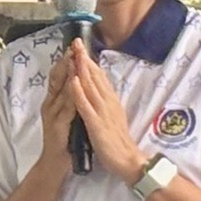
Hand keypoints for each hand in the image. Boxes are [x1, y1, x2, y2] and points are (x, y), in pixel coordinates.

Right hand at [33, 41, 93, 178]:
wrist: (56, 163)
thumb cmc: (64, 140)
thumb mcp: (68, 115)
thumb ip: (71, 99)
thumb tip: (78, 81)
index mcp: (54, 101)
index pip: (60, 76)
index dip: (67, 60)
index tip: (76, 45)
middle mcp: (50, 105)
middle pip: (58, 79)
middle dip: (66, 61)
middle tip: (73, 45)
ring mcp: (53, 115)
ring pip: (61, 90)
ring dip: (67, 74)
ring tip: (73, 59)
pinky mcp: (57, 126)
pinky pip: (65, 109)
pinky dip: (70, 96)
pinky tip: (74, 86)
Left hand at [71, 49, 145, 182]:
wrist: (128, 160)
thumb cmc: (117, 140)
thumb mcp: (113, 114)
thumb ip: (107, 101)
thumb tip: (100, 86)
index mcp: (110, 100)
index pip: (99, 76)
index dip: (89, 61)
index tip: (80, 47)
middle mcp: (108, 101)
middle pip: (95, 76)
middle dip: (84, 58)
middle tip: (76, 41)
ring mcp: (102, 111)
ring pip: (90, 86)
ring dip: (81, 69)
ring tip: (74, 53)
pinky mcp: (97, 123)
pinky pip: (86, 105)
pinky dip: (79, 92)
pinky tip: (73, 81)